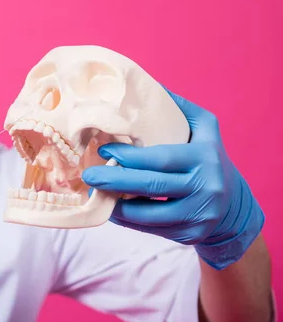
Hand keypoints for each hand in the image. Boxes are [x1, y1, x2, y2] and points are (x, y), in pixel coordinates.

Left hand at [82, 88, 264, 269]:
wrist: (234, 207)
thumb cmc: (210, 160)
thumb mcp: (206, 129)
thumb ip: (179, 109)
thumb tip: (147, 86)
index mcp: (204, 158)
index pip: (159, 158)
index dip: (128, 156)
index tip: (103, 150)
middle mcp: (205, 188)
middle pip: (151, 186)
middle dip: (114, 180)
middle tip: (88, 176)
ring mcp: (198, 215)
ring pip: (148, 214)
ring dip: (116, 205)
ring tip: (96, 193)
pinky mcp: (189, 235)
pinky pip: (150, 229)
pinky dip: (128, 220)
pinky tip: (112, 208)